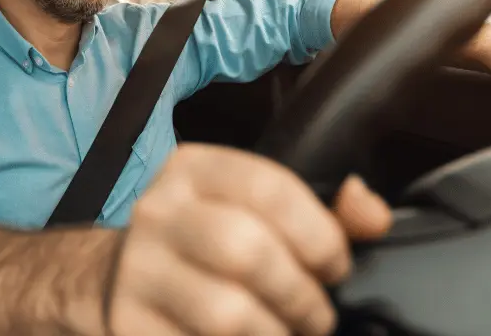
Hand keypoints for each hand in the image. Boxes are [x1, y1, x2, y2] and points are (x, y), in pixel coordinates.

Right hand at [104, 143, 391, 335]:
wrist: (118, 277)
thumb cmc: (205, 243)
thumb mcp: (254, 211)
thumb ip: (324, 213)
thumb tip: (372, 214)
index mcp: (194, 171)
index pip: (269, 189)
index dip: (320, 235)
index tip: (335, 266)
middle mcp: (158, 213)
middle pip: (247, 252)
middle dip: (300, 295)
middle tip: (314, 315)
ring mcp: (138, 272)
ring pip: (227, 315)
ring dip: (275, 335)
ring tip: (283, 334)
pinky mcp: (130, 325)